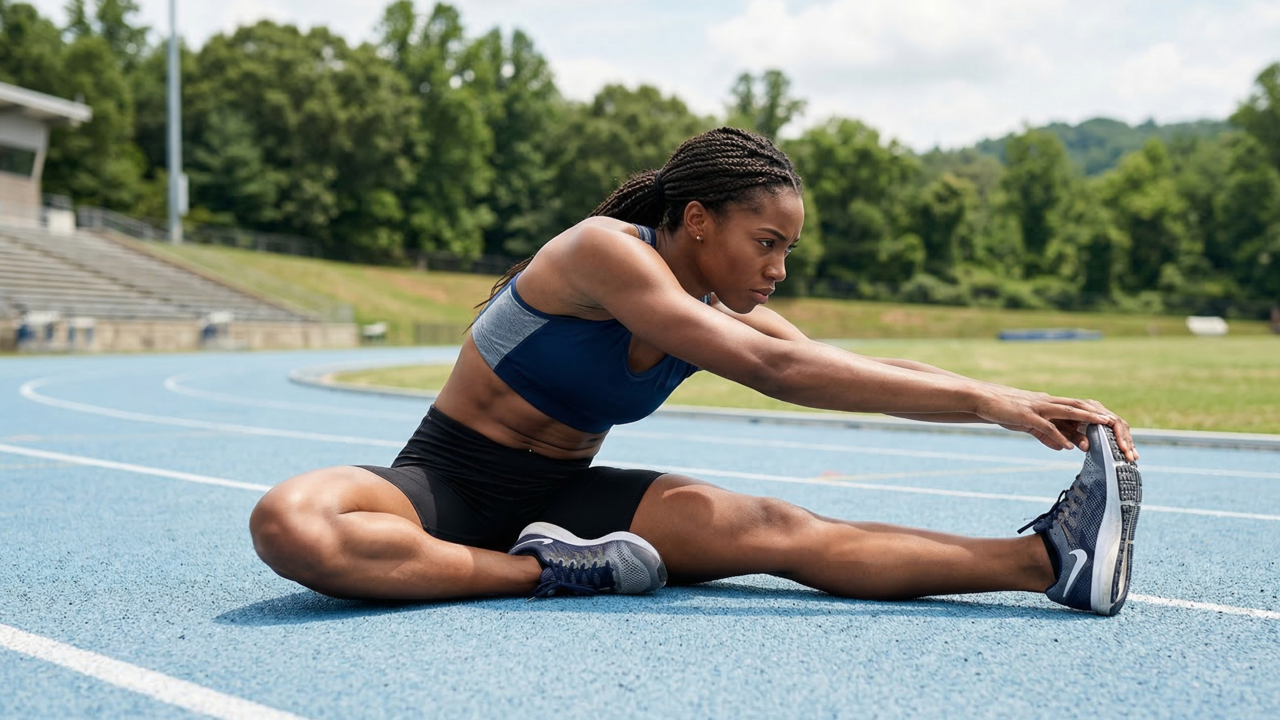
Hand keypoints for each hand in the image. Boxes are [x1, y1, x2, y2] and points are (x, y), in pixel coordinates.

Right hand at [975, 387, 1138, 461]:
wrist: (983, 399)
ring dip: (1087, 418)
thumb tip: (1064, 447)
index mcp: (1051, 404)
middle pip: (1079, 406)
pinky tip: (1069, 446)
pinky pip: (1046, 426)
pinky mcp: (1026, 416)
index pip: (1078, 408)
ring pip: (1068, 411)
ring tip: (1103, 425)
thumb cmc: (1006, 411)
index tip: (1111, 426)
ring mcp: (1038, 408)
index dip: (1095, 416)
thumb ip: (1048, 435)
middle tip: (1116, 424)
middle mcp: (1048, 402)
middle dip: (1098, 415)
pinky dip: (1059, 436)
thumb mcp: (1030, 424)